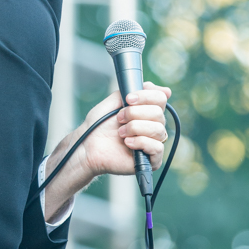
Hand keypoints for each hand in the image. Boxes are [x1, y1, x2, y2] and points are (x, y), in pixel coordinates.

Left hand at [42, 82, 170, 222]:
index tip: (128, 99)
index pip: (160, 98)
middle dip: (135, 113)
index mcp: (146, 111)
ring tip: (120, 133)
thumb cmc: (98, 126)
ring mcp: (152, 142)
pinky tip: (127, 143)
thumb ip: (132, 91)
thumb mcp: (114, 101)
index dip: (146, 95)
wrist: (87, 146)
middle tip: (119, 118)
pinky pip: (157, 148)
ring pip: (159, 129)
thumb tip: (159, 88)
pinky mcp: (151, 160)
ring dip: (135, 128)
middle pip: (158, 113)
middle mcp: (152, 125)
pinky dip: (141, 142)